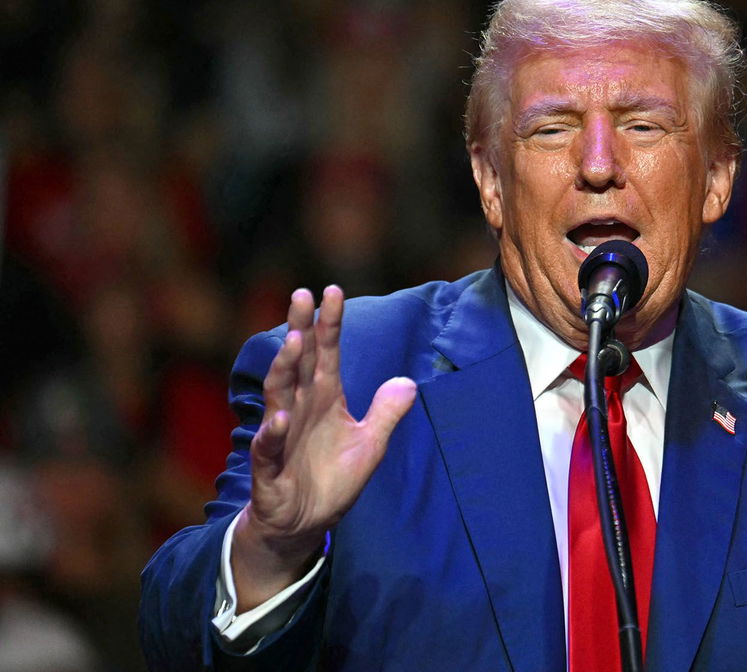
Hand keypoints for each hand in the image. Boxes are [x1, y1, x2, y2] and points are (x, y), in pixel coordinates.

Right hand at [231, 285, 415, 609]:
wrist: (304, 524)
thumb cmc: (332, 479)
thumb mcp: (370, 445)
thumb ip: (387, 413)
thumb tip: (409, 382)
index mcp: (324, 398)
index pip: (326, 353)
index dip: (329, 323)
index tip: (333, 290)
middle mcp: (300, 408)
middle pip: (298, 362)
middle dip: (299, 329)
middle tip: (301, 294)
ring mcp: (281, 434)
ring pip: (279, 393)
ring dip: (285, 368)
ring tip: (295, 342)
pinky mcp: (269, 467)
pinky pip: (269, 447)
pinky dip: (274, 432)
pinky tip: (281, 418)